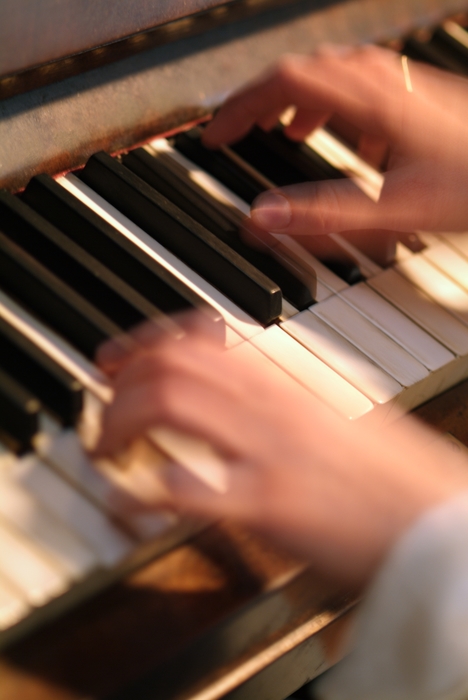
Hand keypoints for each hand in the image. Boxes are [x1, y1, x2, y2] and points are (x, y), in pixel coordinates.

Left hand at [94, 318, 467, 587]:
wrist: (439, 522)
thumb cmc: (398, 476)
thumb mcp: (345, 414)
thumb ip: (293, 397)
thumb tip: (247, 397)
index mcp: (295, 379)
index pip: (204, 335)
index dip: (148, 340)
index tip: (119, 356)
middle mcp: (277, 402)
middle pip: (175, 361)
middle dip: (122, 378)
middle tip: (102, 400)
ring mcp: (270, 448)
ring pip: (169, 403)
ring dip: (120, 423)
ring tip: (105, 447)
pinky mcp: (270, 504)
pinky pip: (186, 488)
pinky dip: (140, 494)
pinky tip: (125, 503)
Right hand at [203, 45, 467, 242]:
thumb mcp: (392, 211)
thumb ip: (323, 216)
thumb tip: (260, 219)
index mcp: (370, 100)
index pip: (283, 82)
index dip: (240, 107)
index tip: (215, 136)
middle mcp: (384, 82)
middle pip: (302, 71)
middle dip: (259, 102)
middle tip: (236, 132)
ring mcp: (403, 85)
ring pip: (332, 74)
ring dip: (296, 100)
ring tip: (281, 132)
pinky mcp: (418, 97)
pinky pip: (362, 88)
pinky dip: (336, 109)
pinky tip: (349, 142)